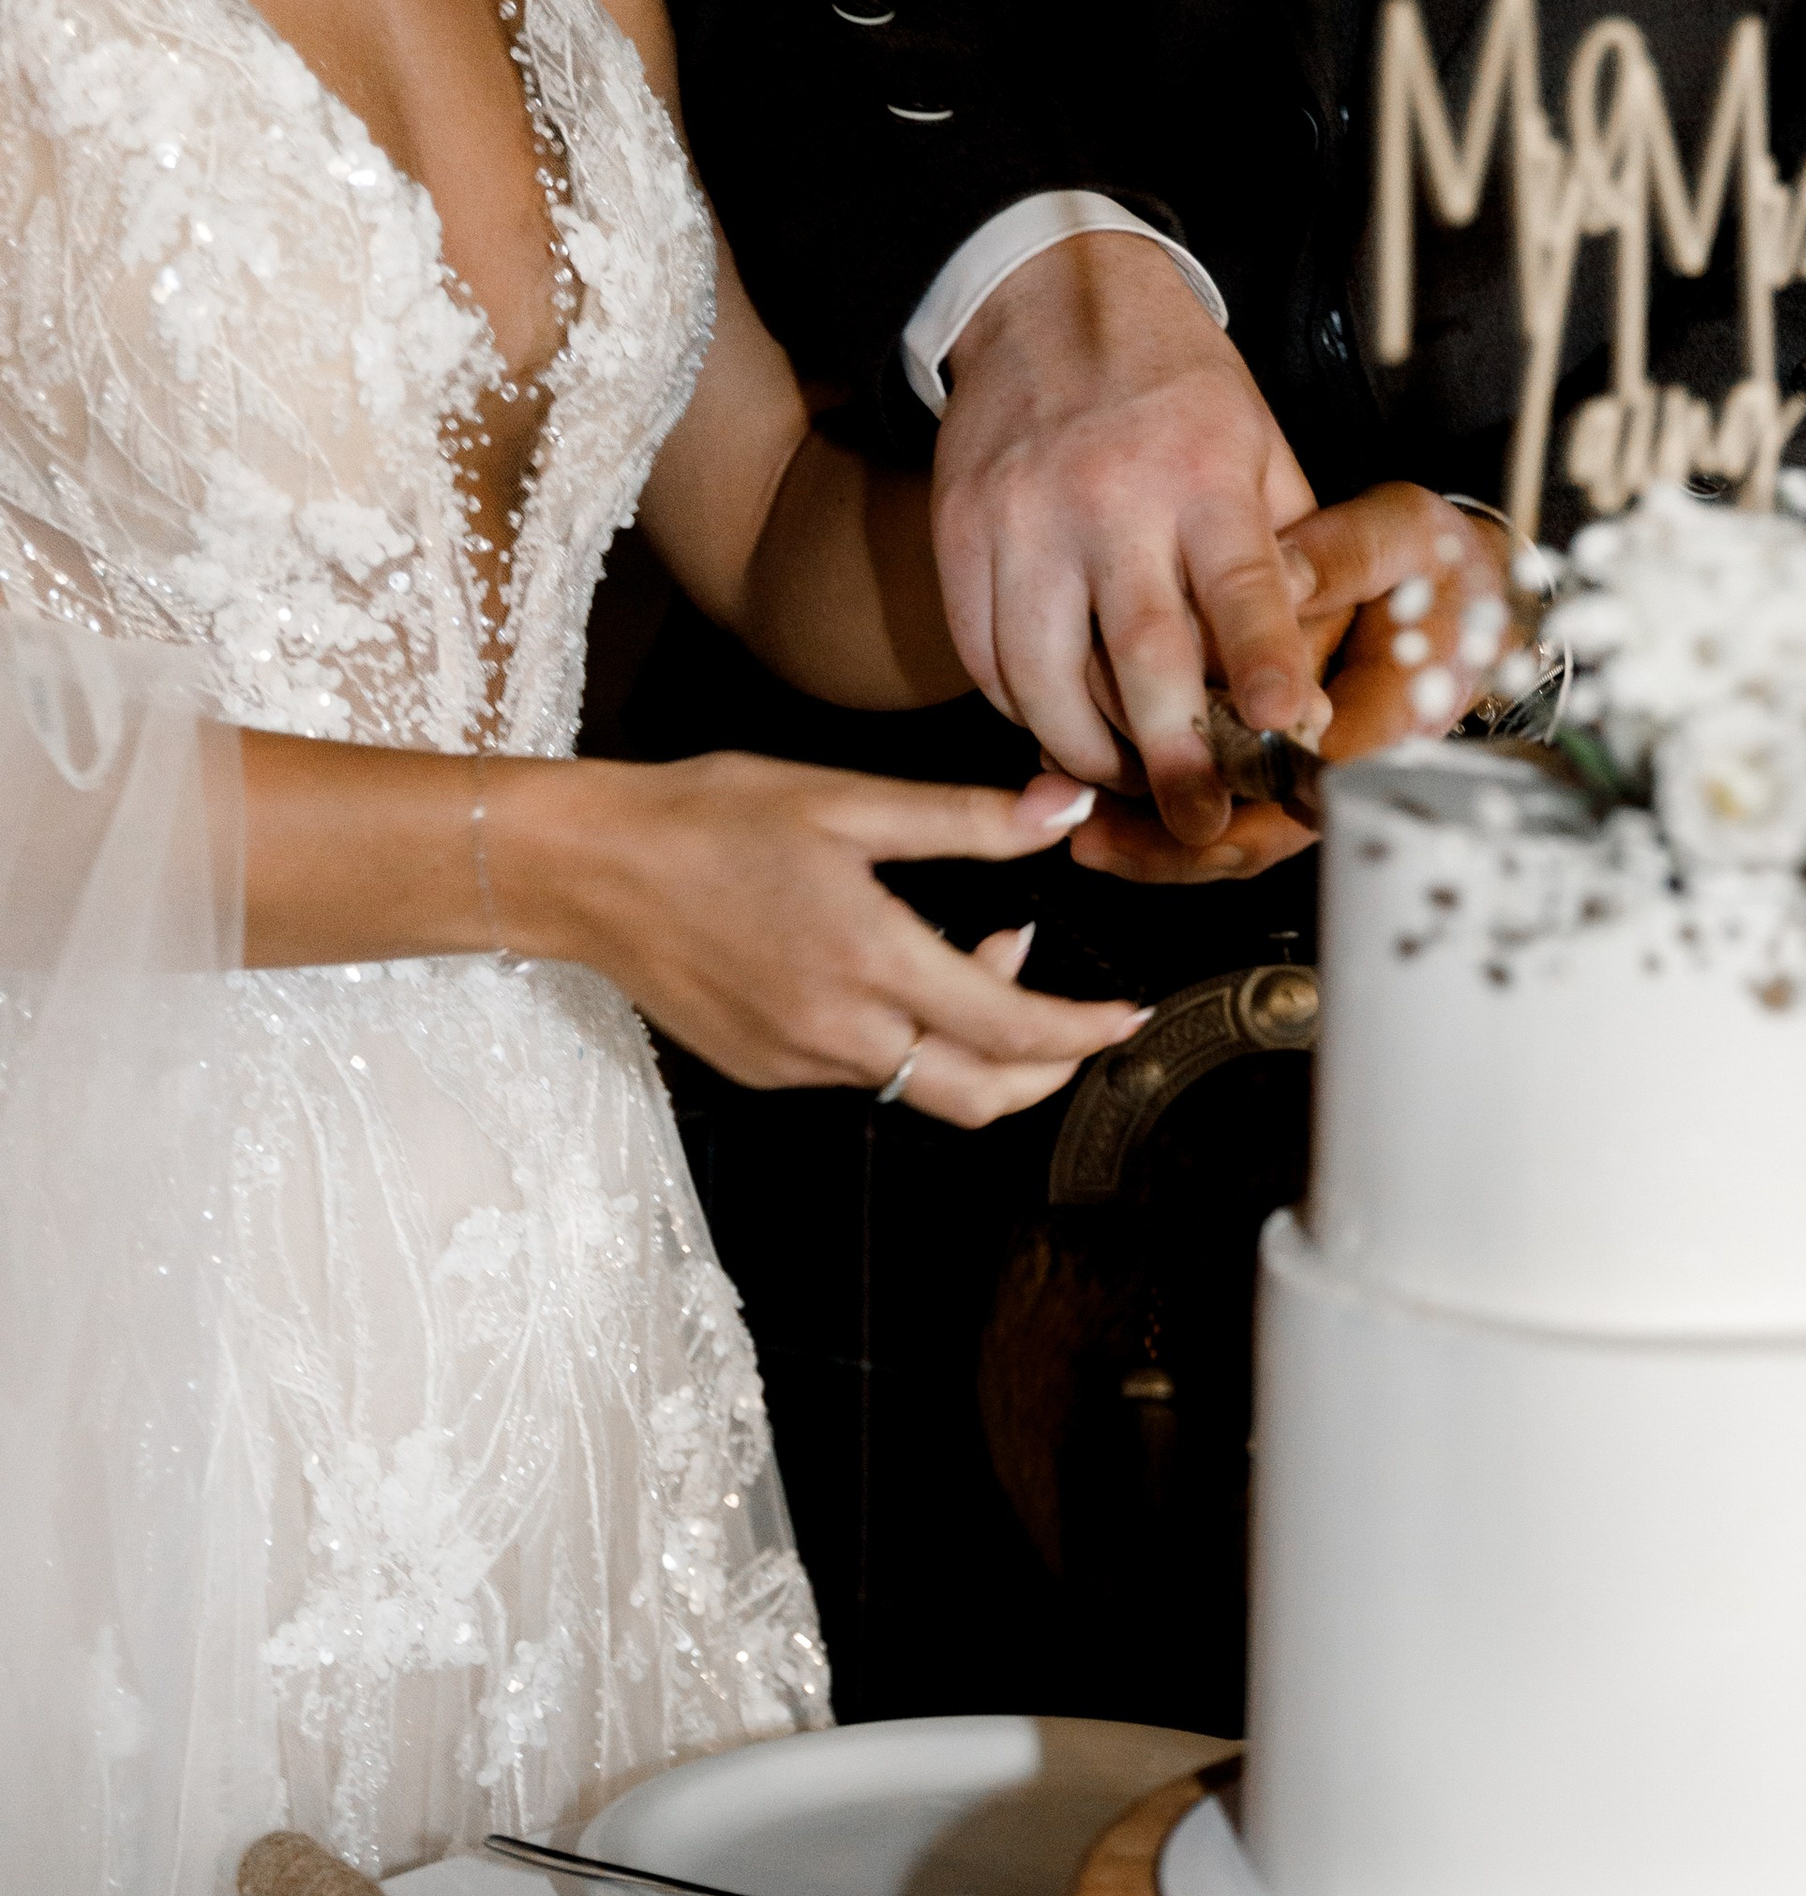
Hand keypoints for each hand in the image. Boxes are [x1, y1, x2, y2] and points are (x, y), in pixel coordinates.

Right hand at [507, 755, 1147, 1117]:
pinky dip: (910, 1042)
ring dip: (976, 1045)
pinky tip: (897, 975)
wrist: (585, 869)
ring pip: (925, 1089)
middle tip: (1079, 1021)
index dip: (1085, 1032)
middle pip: (984, 1097)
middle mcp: (841, 1033)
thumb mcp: (843, 798)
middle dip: (1049, 1069)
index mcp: (872, 962)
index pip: (1015, 1028)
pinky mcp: (769, 1070)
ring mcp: (801, 1063)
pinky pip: (867, 1076)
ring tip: (983, 959)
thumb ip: (964, 820)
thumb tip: (1062, 812)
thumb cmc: (704, 817)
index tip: (1130, 1017)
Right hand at [934, 235, 1323, 848]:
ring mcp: (1022, 519)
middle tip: (1199, 822)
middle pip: (1138, 655)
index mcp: (1203, 471)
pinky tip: (1055, 729)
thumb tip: (1302, 701)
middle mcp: (1108, 497)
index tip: (1281, 724)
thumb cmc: (1170, 391)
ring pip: (1045, 677)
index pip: (1240, 586)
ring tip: (1124, 782)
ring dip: (1087, 753)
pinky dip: (1020, 713)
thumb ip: (1282, 563)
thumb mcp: (1254, 447)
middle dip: (1172, 758)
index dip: (1261, 660)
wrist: (1043, 295)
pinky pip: (983, 659)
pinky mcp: (958, 534)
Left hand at [1071, 485, 1516, 886]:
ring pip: (1227, 841)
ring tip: (1076, 821)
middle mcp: (1346, 771)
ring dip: (1149, 841)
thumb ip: (1342, 559)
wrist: (1467, 597)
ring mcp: (1310, 782)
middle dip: (1166, 844)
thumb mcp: (1402, 539)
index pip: (1306, 782)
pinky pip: (1220, 816)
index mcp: (1387, 719)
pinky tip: (1097, 796)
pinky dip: (1156, 815)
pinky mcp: (1281, 778)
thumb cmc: (1436, 567)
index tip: (1170, 790)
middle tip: (1092, 832)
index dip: (1235, 793)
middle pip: (1252, 838)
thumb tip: (1278, 574)